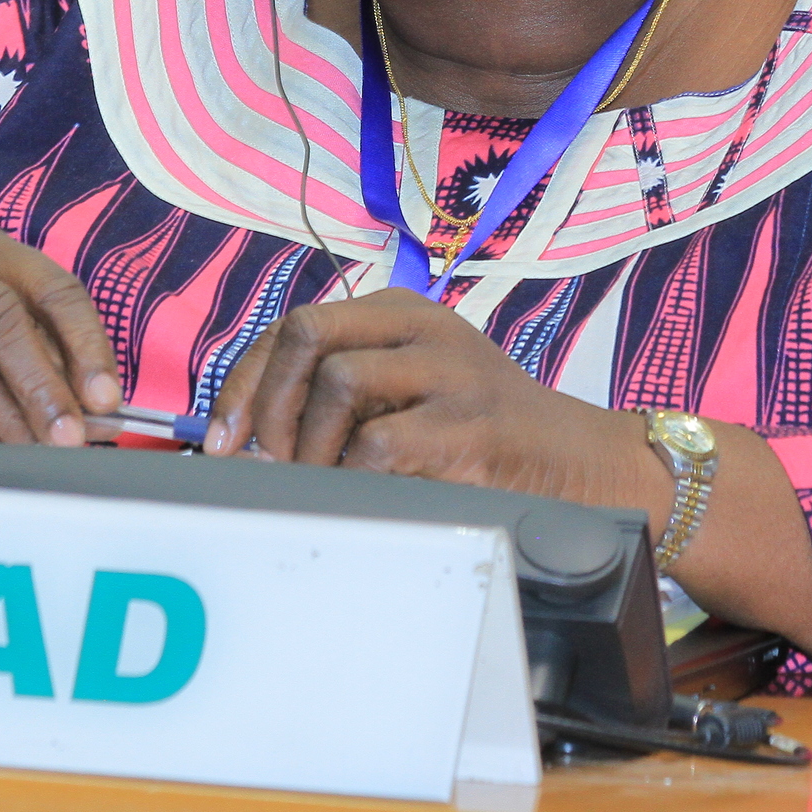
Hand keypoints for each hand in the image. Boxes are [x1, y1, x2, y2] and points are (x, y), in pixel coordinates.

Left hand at [201, 289, 660, 508]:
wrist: (589, 464)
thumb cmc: (485, 433)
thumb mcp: (413, 390)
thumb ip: (342, 397)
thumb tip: (244, 440)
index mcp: (402, 314)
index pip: (295, 326)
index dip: (247, 381)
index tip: (222, 437)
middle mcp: (425, 330)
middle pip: (307, 335)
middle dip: (267, 403)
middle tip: (263, 461)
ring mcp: (453, 375)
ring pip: (339, 383)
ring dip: (308, 446)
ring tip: (315, 484)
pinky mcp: (474, 429)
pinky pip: (383, 445)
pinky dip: (353, 477)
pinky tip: (361, 497)